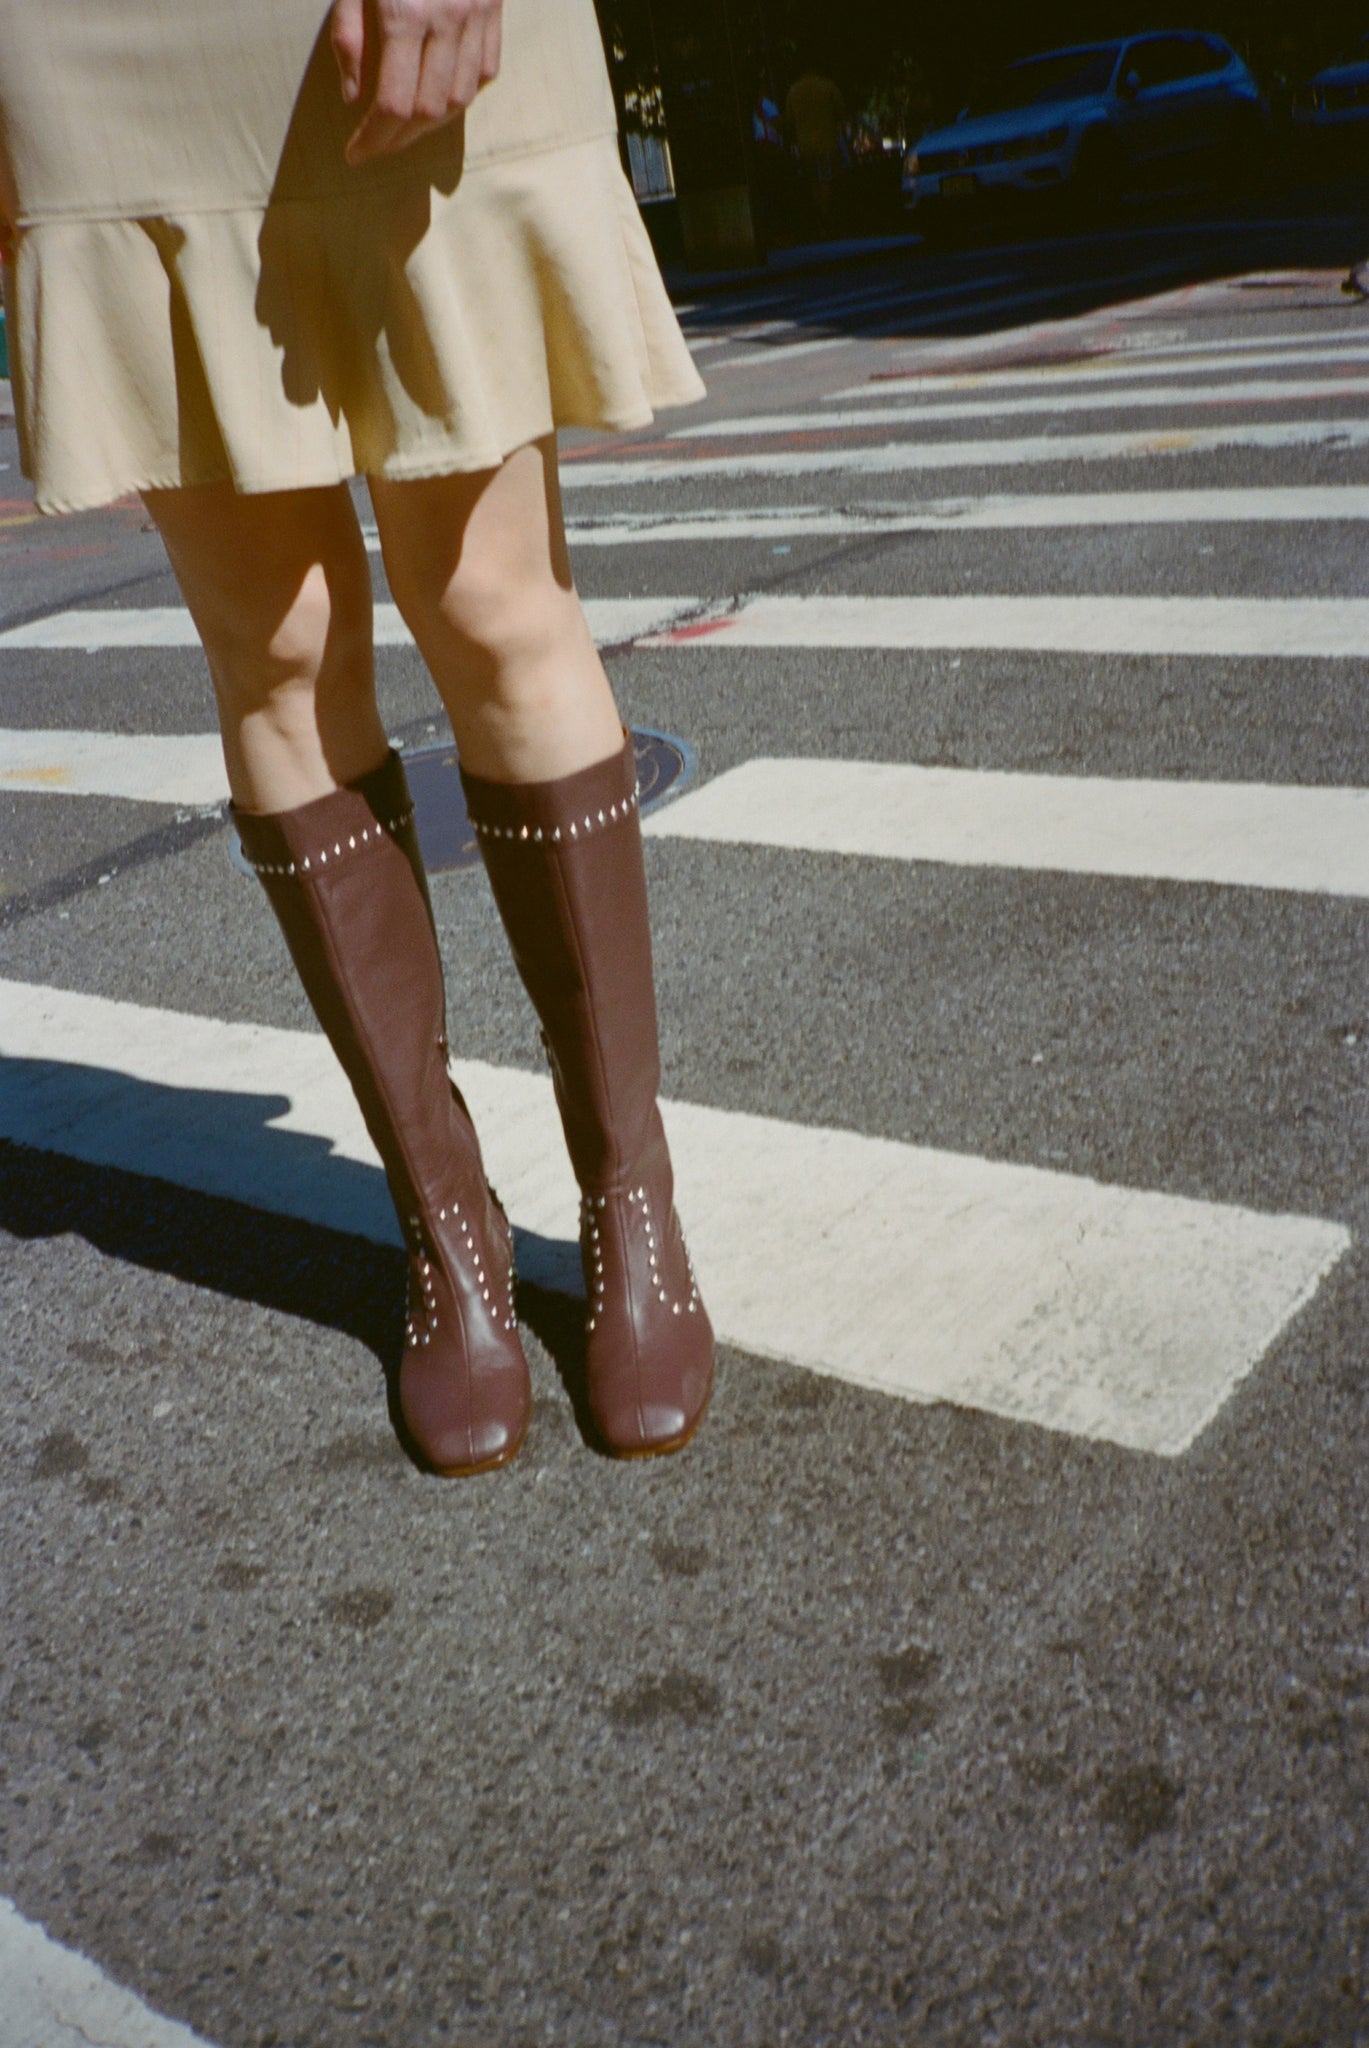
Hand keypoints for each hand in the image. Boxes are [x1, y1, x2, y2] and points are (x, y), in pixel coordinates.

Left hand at [331, 0, 502, 166]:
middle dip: (400, 138)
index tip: (356, 153)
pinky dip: (461, 93)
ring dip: (431, 122)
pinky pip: (484, 71)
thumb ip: (347, 35)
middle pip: (429, 110)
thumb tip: (353, 97)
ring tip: (405, 125)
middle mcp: (447, 20)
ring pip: (460, 98)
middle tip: (377, 144)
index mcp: (405, 13)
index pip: (394, 103)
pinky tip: (438, 94)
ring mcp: (476, 15)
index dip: (374, 138)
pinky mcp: (492, 8)